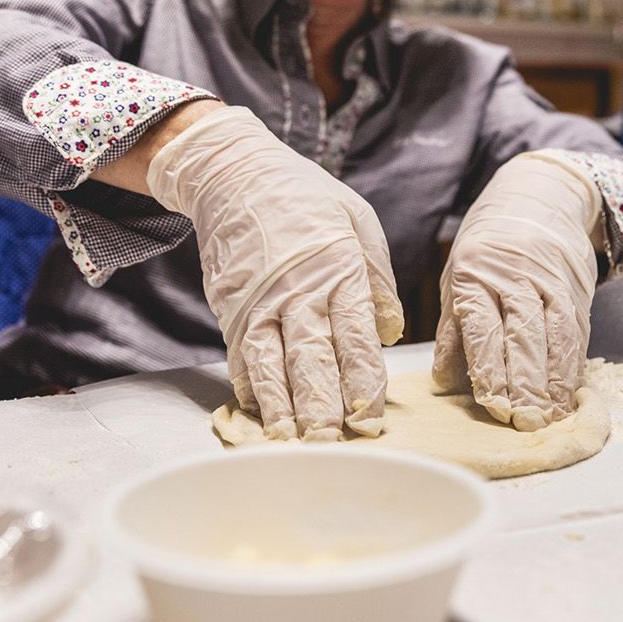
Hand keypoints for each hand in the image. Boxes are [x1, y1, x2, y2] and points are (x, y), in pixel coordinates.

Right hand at [146, 105, 402, 440]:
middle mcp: (298, 291)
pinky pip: (239, 356)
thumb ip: (377, 278)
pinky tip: (259, 414)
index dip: (362, 382)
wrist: (234, 174)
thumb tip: (391, 332)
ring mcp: (259, 302)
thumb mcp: (358, 222)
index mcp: (339, 269)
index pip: (355, 337)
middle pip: (312, 360)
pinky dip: (249, 388)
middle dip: (322, 408)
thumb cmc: (306, 197)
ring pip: (272, 365)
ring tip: (293, 444)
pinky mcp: (231, 309)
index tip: (371, 417)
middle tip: (332, 447)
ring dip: (282, 409)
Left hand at [432, 151, 601, 430]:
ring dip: (553, 381)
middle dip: (524, 381)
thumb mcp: (457, 276)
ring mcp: (550, 281)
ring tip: (548, 416)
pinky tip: (568, 394)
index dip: (490, 368)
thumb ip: (452, 331)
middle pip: (523, 335)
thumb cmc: (487, 246)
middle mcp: (515, 276)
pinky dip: (573, 367)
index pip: (484, 327)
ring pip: (555, 336)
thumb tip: (443, 381)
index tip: (493, 404)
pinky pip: (577, 333)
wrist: (537, 199)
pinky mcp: (577, 290)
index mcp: (475, 273)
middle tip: (523, 421)